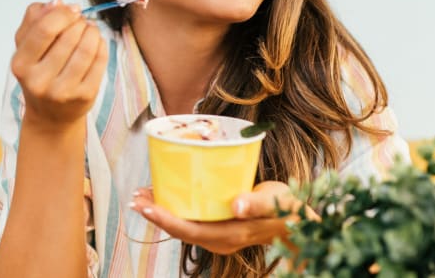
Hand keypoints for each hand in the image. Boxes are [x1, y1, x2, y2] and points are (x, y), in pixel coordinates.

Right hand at [11, 0, 107, 129]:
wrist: (50, 115)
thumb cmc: (39, 73)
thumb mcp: (26, 46)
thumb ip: (35, 19)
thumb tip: (57, 2)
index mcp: (21, 64)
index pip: (44, 29)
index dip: (63, 13)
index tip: (72, 9)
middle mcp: (39, 81)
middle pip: (69, 36)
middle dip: (80, 22)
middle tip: (81, 22)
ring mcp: (62, 91)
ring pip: (87, 48)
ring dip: (93, 31)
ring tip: (90, 30)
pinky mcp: (84, 96)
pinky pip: (100, 61)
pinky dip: (101, 45)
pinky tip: (96, 44)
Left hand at [129, 181, 309, 254]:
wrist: (298, 222)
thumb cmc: (289, 209)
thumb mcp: (277, 203)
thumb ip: (257, 204)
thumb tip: (236, 206)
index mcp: (231, 235)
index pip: (189, 230)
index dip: (165, 219)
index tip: (145, 206)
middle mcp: (220, 240)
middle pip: (180, 229)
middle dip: (156, 214)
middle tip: (136, 196)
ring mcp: (219, 237)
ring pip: (183, 226)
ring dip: (162, 211)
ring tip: (143, 193)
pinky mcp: (219, 228)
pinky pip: (192, 220)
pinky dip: (176, 208)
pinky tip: (167, 194)